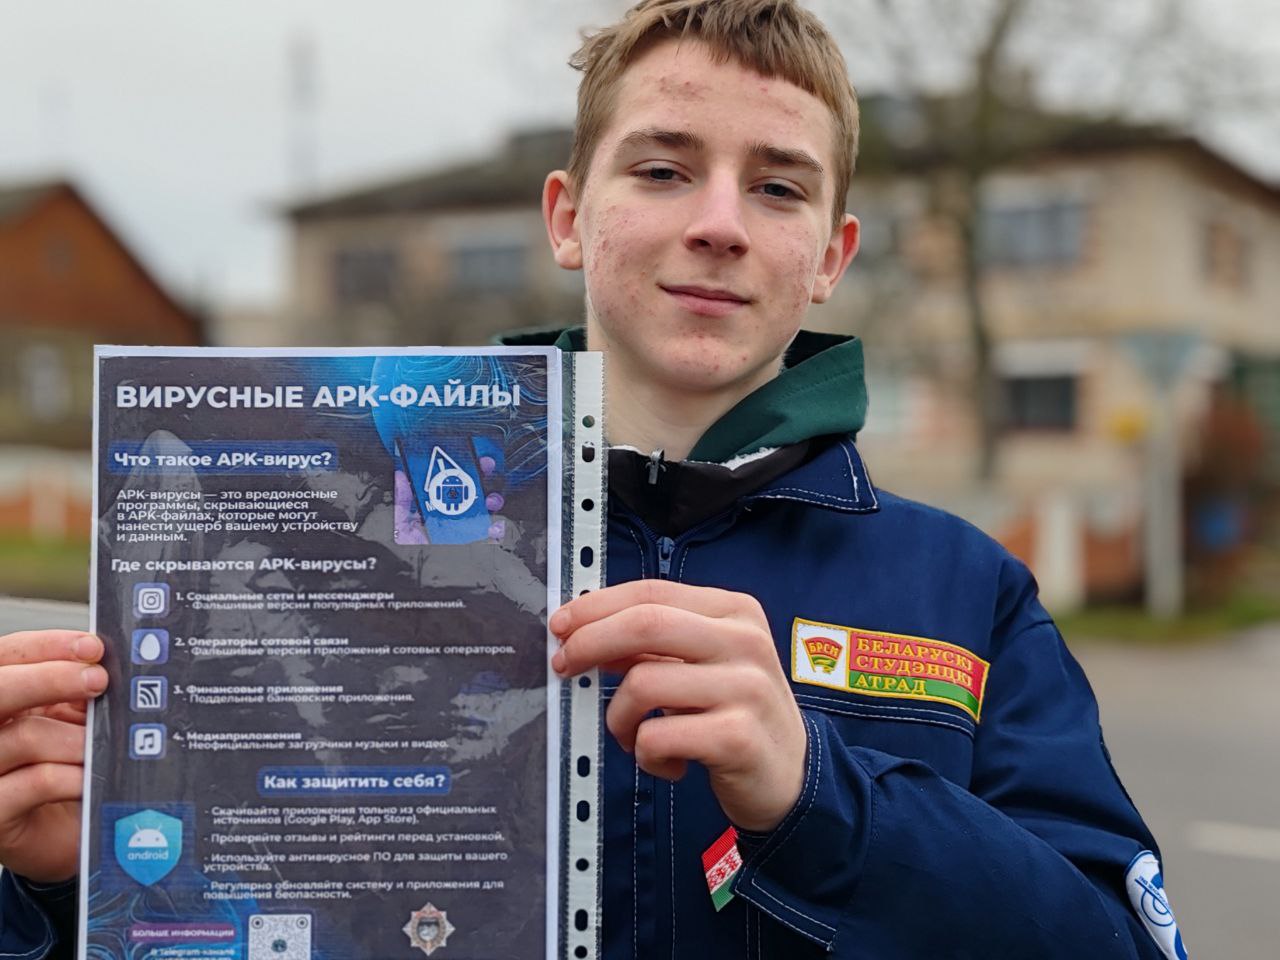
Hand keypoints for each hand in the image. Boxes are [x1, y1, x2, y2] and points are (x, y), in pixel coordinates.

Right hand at [0, 630, 106, 882]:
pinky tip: (90, 778)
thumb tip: (104, 663)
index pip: (7, 657)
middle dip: (50, 678)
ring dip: (75, 738)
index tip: (92, 647)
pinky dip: (70, 776)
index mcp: (4, 701)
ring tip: (102, 745)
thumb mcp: (73, 720)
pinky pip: (33, 783)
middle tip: (98, 680)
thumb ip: (79, 691)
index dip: (46, 646)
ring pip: (22, 736)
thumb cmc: (68, 767)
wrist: (67, 833)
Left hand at [550, 580, 805, 832]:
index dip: (597, 605)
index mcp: (735, 611)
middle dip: (590, 642)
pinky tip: (668, 761)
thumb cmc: (736, 713)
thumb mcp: (704, 664)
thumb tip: (586, 631)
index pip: (652, 592)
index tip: (562, 624)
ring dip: (619, 717)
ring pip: (643, 683)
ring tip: (633, 735)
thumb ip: (655, 644)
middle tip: (565, 666)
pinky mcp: (737, 737)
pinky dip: (646, 754)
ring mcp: (746, 688)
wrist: (793, 775)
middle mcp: (745, 641)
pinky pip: (656, 736)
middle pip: (646, 624)